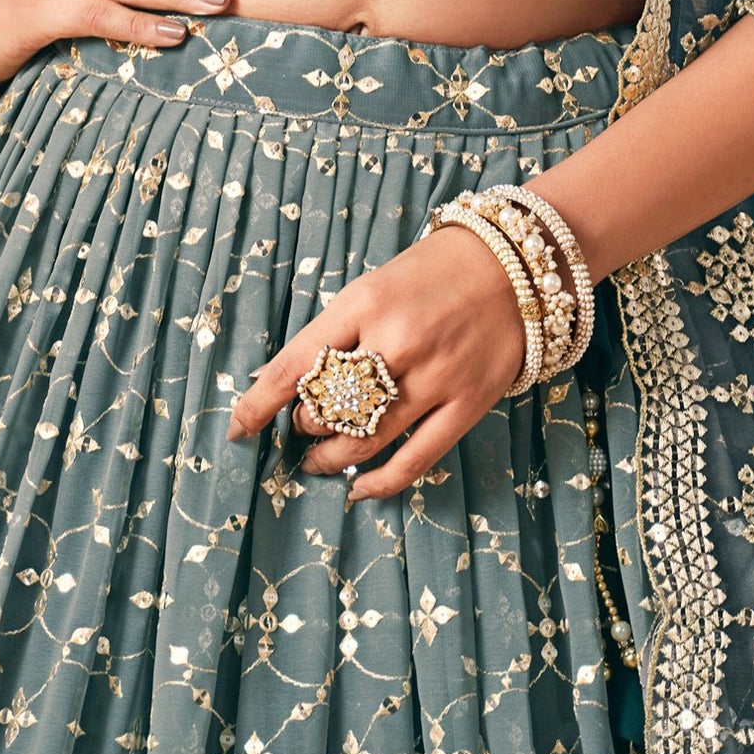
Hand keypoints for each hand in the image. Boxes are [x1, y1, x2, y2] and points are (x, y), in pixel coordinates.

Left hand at [227, 222, 526, 502]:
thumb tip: (277, 379)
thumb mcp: (373, 285)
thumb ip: (332, 332)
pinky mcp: (467, 405)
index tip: (238, 426)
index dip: (258, 404)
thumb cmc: (433, 272)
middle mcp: (397, 340)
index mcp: (364, 302)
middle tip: (298, 427)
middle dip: (303, 425)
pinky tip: (359, 489)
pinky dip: (380, 483)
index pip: (295, 366)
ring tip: (316, 460)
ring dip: (330, 457)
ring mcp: (435, 377)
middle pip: (327, 408)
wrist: (515, 263)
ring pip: (364, 440)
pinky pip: (415, 460)